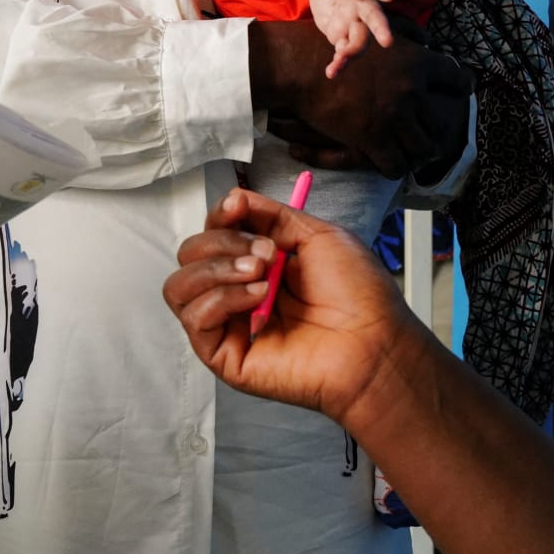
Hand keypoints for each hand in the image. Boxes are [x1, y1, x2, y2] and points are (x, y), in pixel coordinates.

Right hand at [163, 188, 426, 425]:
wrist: (374, 342)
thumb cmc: (358, 296)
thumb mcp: (317, 235)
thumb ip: (271, 214)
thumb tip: (232, 197)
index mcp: (258, 267)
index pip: (212, 235)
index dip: (218, 217)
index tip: (237, 207)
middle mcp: (237, 295)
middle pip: (190, 256)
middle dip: (222, 242)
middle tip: (268, 252)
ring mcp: (228, 326)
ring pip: (179, 286)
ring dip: (217, 268)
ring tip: (261, 273)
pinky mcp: (224, 356)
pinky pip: (193, 318)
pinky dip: (221, 298)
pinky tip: (257, 298)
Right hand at [252, 20, 468, 180]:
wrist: (302, 67)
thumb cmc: (335, 44)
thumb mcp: (378, 30)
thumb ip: (406, 34)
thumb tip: (426, 40)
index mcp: (417, 62)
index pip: (458, 80)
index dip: (458, 90)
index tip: (456, 96)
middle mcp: (412, 90)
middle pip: (443, 121)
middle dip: (436, 131)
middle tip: (431, 135)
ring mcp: (394, 117)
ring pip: (423, 148)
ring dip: (417, 153)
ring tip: (411, 154)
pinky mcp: (373, 138)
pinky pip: (396, 165)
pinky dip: (394, 168)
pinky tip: (388, 164)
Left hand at [291, 0, 395, 78]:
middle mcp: (361, 4)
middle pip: (374, 17)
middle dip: (380, 28)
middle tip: (388, 42)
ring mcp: (354, 22)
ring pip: (361, 39)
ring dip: (354, 51)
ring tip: (341, 61)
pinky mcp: (343, 36)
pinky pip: (344, 51)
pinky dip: (339, 62)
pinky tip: (331, 72)